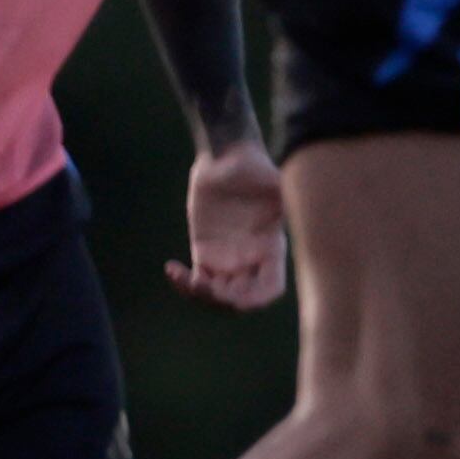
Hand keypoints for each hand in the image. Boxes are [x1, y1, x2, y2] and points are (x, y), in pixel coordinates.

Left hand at [167, 138, 287, 307]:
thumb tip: (288, 193)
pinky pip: (196, 281)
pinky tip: (171, 269)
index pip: (270, 288)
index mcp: (270, 248)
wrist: (225, 158)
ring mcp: (227, 258)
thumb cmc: (250, 164)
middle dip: (222, 300)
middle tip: (199, 283)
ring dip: (200, 296)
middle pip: (241, 298)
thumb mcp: (268, 178)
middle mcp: (251, 258)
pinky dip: (183, 284)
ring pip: (217, 295)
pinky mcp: (205, 253)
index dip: (257, 299)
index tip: (235, 298)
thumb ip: (279, 190)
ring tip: (181, 277)